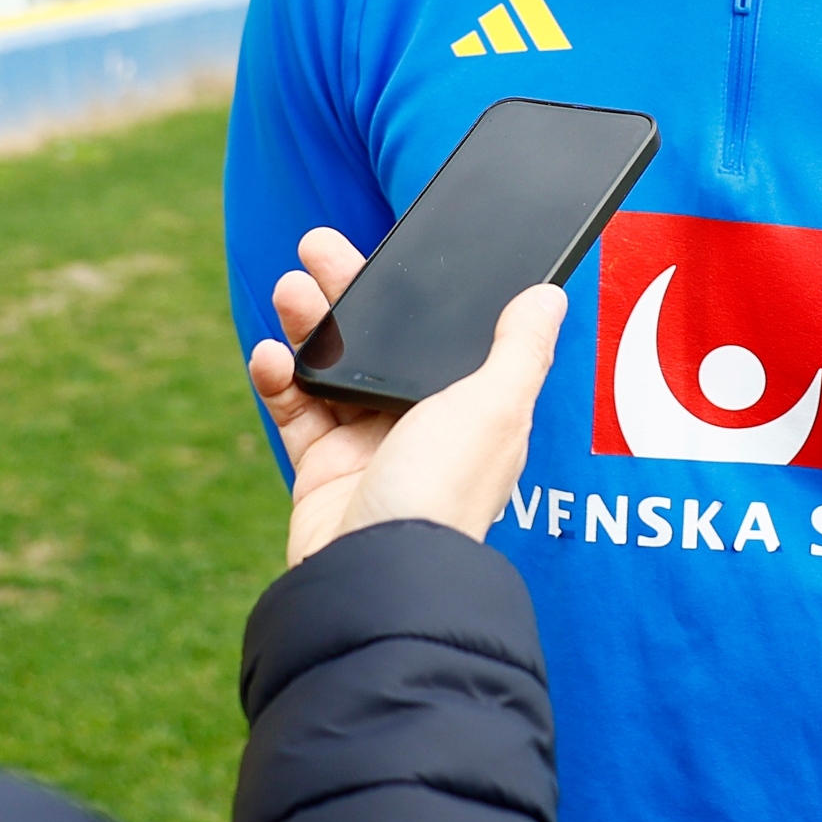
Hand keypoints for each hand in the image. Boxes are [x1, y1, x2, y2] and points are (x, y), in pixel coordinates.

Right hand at [250, 226, 567, 568]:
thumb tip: (550, 295)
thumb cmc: (443, 493)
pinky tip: (272, 355)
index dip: (418, 292)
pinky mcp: (323, 470)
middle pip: (382, 341)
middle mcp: (423, 425)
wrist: (375, 573)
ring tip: (289, 291)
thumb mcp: (495, 408)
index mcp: (472, 409)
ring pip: (333, 367)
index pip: (445, 335)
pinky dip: (279, 377)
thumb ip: (520, 349)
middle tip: (317, 248)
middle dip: (350, 292)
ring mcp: (370, 447)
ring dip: (309, 324)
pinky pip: (295, 410)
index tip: (391, 250)